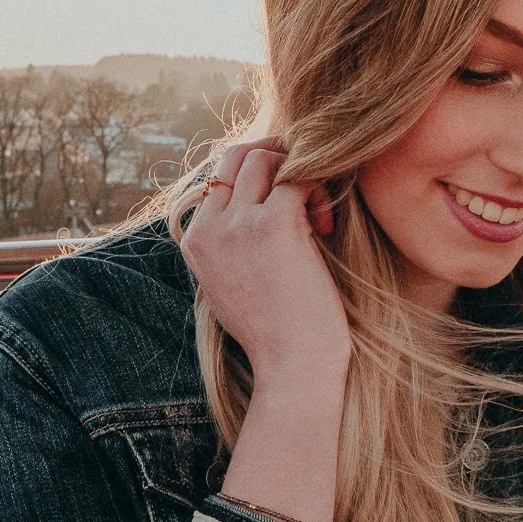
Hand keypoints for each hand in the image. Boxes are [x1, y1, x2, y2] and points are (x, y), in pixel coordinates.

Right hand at [180, 138, 350, 391]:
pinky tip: (327, 224)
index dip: (257, 176)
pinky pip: (298, 177)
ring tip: (317, 212)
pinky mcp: (275, 224)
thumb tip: (245, 217)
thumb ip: (227, 249)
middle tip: (306, 184)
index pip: (219, 176)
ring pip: (266, 158)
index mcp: (196, 240)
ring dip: (300, 172)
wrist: (292, 366)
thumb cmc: (274, 335)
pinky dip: (318, 189)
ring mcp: (239, 224)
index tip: (286, 198)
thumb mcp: (230, 287)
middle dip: (277, 158)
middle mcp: (210, 227)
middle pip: (238, 155)